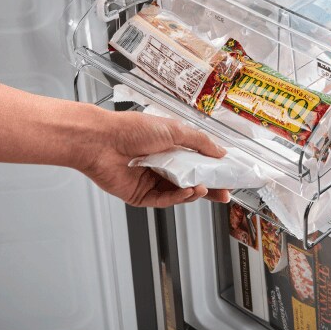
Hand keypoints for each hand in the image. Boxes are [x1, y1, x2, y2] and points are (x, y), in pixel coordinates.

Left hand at [81, 110, 230, 206]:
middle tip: (225, 193)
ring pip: (179, 193)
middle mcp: (161, 165)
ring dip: (194, 192)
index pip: (197, 162)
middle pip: (191, 181)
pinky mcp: (140, 196)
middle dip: (209, 188)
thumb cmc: (131, 129)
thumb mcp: (174, 130)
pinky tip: (189, 192)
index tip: (229, 175)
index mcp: (170, 148)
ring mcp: (151, 181)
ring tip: (205, 189)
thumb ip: (200, 142)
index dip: (213, 170)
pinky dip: (178, 198)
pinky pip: (164, 200)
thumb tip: (220, 151)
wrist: (101, 141)